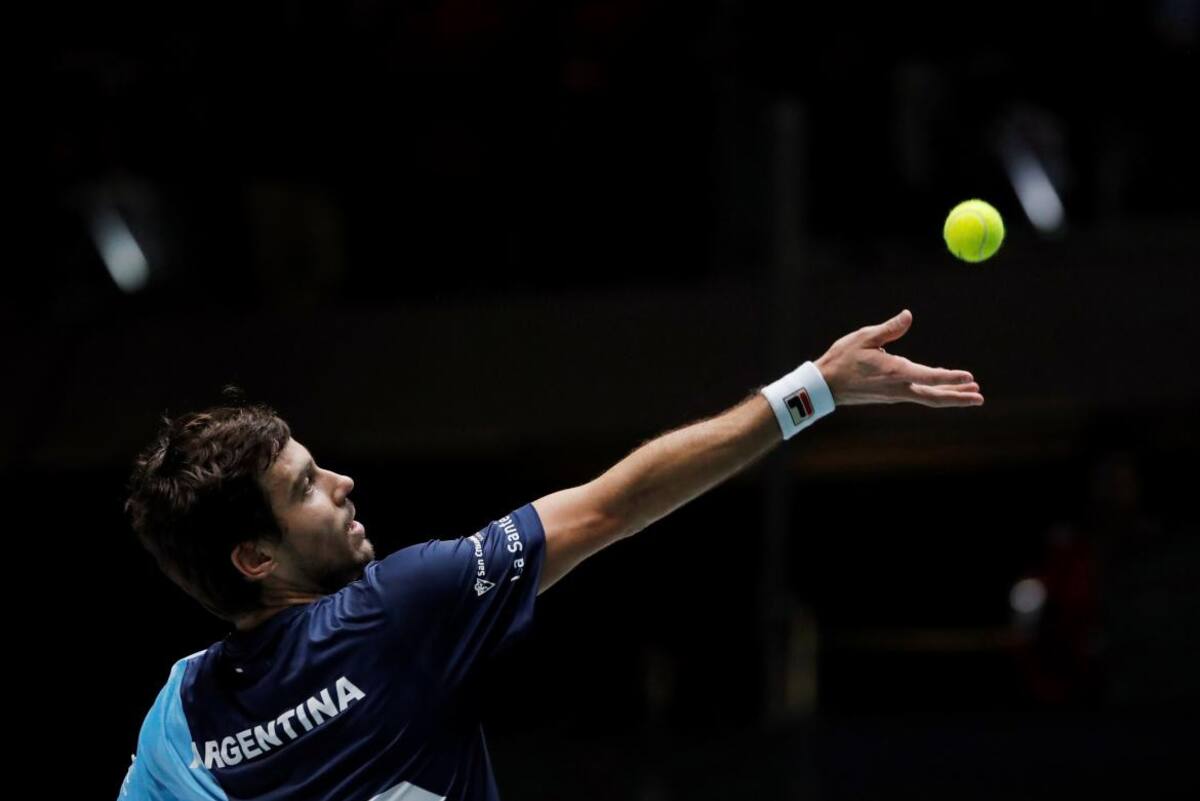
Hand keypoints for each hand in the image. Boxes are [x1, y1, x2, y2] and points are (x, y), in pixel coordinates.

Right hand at [814, 310, 983, 406]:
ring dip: (950, 395)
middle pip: (935, 397)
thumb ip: (889, 328)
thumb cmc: (842, 359)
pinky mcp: (890, 396)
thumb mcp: (864, 337)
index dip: (951, 377)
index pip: (929, 377)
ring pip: (928, 398)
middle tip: (980, 397)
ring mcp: (895, 395)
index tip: (970, 377)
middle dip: (958, 398)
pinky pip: (918, 396)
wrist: (825, 386)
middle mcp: (899, 388)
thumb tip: (909, 315)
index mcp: (896, 372)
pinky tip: (941, 386)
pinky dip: (935, 392)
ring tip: (971, 394)